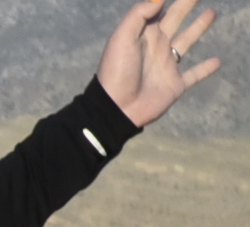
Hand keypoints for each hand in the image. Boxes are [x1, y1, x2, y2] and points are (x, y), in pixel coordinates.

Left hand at [102, 0, 219, 123]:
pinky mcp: (176, 84)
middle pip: (176, 19)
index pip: (160, 10)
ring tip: (211, 13)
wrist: (116, 108)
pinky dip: (205, 69)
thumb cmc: (117, 71)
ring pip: (187, 41)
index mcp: (144, 35)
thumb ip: (139, 15)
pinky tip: (217, 61)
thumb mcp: (121, 39)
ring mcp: (167, 65)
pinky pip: (194, 75)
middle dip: (187, 5)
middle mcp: (157, 47)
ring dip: (198, 27)